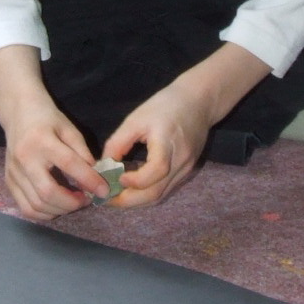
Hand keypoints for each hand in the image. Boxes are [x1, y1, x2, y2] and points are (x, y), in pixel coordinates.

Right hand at [2, 102, 104, 220]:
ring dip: (60, 210)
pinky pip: (26, 208)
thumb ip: (82, 153)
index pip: (69, 164)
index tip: (104, 191)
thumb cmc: (47, 119)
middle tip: (87, 199)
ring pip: (36, 205)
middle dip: (72, 203)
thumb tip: (96, 180)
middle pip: (48, 192)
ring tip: (74, 202)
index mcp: (41, 141)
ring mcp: (13, 173)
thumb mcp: (69, 129)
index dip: (89, 181)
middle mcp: (24, 159)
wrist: (18, 114)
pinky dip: (44, 213)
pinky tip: (57, 205)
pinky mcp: (8, 182)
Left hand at [105, 42, 269, 210]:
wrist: (199, 102)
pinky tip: (132, 187)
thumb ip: (118, 143)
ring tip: (115, 195)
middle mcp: (181, 161)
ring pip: (159, 196)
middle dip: (128, 201)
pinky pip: (164, 189)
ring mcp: (185, 169)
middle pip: (156, 193)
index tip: (117, 177)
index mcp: (168, 142)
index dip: (135, 180)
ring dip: (136, 200)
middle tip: (106, 199)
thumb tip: (103, 166)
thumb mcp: (136, 118)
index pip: (156, 170)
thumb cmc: (165, 105)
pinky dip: (146, 192)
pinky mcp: (186, 172)